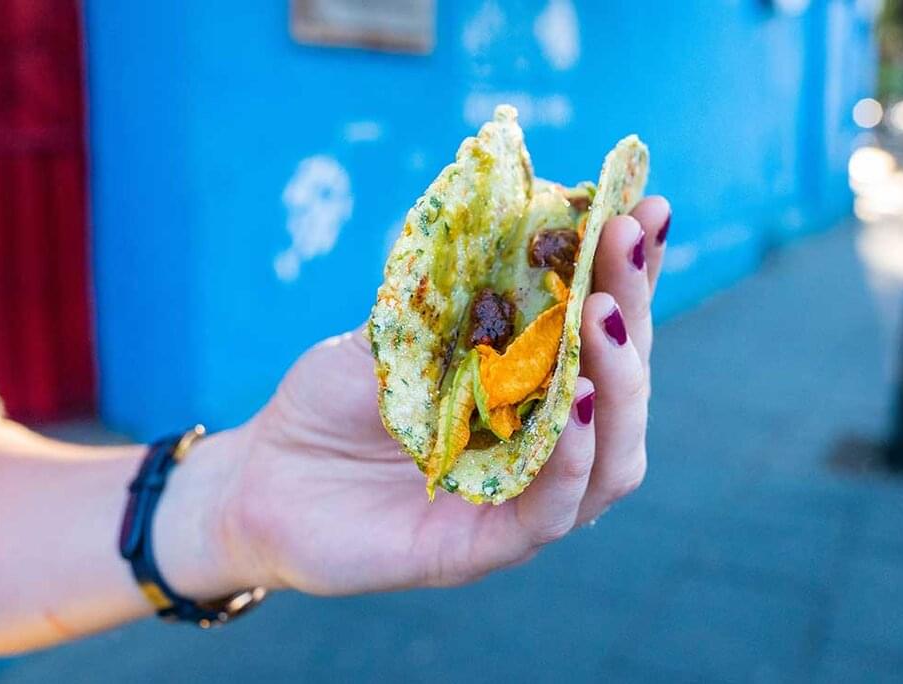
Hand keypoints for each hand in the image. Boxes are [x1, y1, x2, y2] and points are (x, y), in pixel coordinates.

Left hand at [198, 198, 671, 596]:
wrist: (259, 478)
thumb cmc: (328, 401)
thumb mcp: (391, 330)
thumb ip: (453, 293)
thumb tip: (515, 213)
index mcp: (526, 390)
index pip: (599, 333)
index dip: (631, 274)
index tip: (644, 209)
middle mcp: (539, 445)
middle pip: (620, 390)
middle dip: (632, 312)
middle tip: (625, 244)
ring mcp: (519, 499)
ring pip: (612, 459)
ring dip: (620, 386)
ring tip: (606, 318)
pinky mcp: (484, 548)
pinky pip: (553, 511)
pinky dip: (572, 457)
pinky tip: (575, 400)